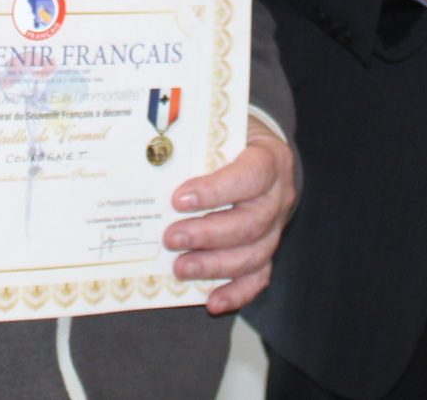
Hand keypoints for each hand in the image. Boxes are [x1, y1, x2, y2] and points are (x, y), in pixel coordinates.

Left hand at [162, 118, 298, 313]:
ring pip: (253, 254)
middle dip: (207, 234)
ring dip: (215, 265)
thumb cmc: (231, 136)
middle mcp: (279, 195)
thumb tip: (148, 146)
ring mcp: (276, 226)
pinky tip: (212, 302)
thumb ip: (195, 135)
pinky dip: (237, 292)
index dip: (216, 190)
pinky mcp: (267, 248)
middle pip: (250, 222)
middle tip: (170, 238)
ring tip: (180, 268)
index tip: (179, 199)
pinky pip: (258, 276)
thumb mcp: (218, 125)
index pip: (250, 176)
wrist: (261, 150)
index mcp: (269, 158)